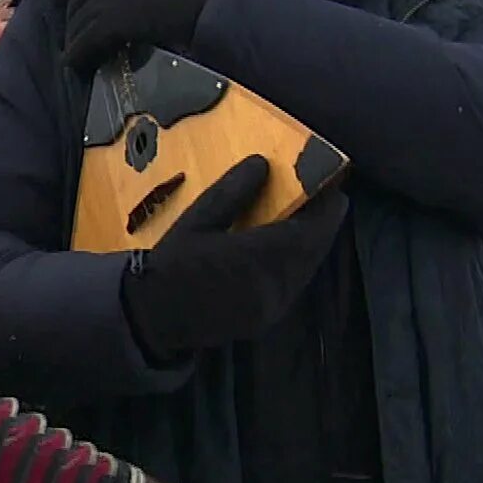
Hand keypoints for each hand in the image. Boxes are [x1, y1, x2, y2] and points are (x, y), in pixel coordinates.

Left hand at [55, 0, 213, 75]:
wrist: (208, 18)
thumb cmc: (187, 6)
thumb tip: (92, 4)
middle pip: (74, 0)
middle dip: (71, 24)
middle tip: (74, 42)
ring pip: (76, 24)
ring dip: (76, 43)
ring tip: (82, 57)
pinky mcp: (113, 21)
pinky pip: (82, 42)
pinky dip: (77, 57)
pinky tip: (79, 65)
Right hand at [120, 156, 347, 361]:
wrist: (151, 317)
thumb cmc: (170, 265)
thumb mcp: (196, 221)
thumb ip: (233, 193)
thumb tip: (262, 163)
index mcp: (260, 257)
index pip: (313, 228)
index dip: (328, 203)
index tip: (331, 180)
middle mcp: (276, 285)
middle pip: (315, 249)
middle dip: (322, 221)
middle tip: (318, 195)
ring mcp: (274, 306)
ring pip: (307, 268)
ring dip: (309, 243)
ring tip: (301, 219)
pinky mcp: (267, 318)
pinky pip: (293, 285)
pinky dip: (295, 264)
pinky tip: (280, 251)